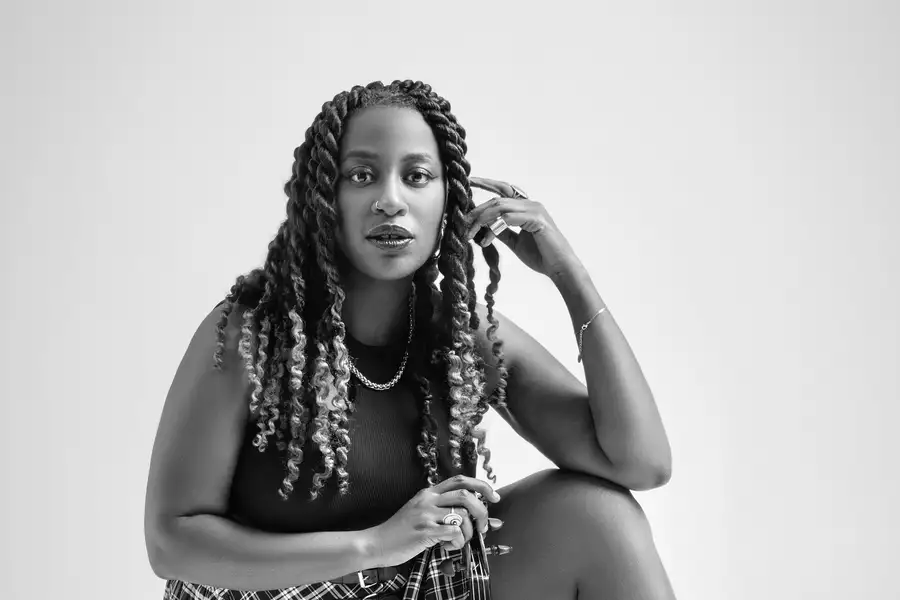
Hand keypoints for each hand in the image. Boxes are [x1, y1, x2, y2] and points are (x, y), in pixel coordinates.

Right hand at [364, 475, 500, 567]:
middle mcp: (428, 499)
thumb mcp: (423, 515)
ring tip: (460, 540)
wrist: (377, 543)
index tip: (494, 497)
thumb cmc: (402, 532)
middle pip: (466, 495)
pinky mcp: (424, 531)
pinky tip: (448, 546)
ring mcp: (426, 514)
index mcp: (429, 493)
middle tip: (484, 526)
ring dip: (469, 532)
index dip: (481, 486)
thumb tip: (484, 520)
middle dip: (482, 511)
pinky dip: (458, 542)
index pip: (460, 480)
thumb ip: (448, 514)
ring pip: (462, 515)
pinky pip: (454, 533)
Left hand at [466, 177, 580, 278]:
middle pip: (497, 199)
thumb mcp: (515, 242)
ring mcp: (534, 210)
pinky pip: (507, 219)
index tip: (469, 181)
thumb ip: (502, 232)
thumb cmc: (541, 256)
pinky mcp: (536, 219)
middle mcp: (531, 204)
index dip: (486, 183)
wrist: (560, 268)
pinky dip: (493, 229)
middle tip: (461, 221)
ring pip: (500, 207)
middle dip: (477, 210)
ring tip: (469, 234)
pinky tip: (485, 241)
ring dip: (481, 220)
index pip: (504, 189)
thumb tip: (485, 227)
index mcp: (527, 207)